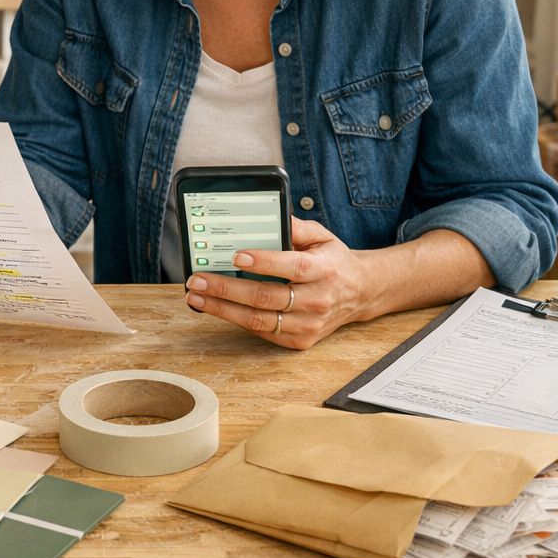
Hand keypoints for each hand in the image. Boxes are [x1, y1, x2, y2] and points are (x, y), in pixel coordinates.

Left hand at [184, 217, 380, 349]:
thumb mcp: (322, 236)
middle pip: (266, 297)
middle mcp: (317, 300)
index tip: (237, 255)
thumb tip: (272, 216)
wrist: (360, 293)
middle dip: (226, 288)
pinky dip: (236, 320)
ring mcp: (308, 324)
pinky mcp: (300, 340)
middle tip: (199, 279)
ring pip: (259, 320)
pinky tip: (217, 308)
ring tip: (197, 296)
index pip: (292, 267)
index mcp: (324, 270)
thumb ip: (297, 227)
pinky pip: (263, 331)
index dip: (263, 262)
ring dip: (223, 309)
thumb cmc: (333, 261)